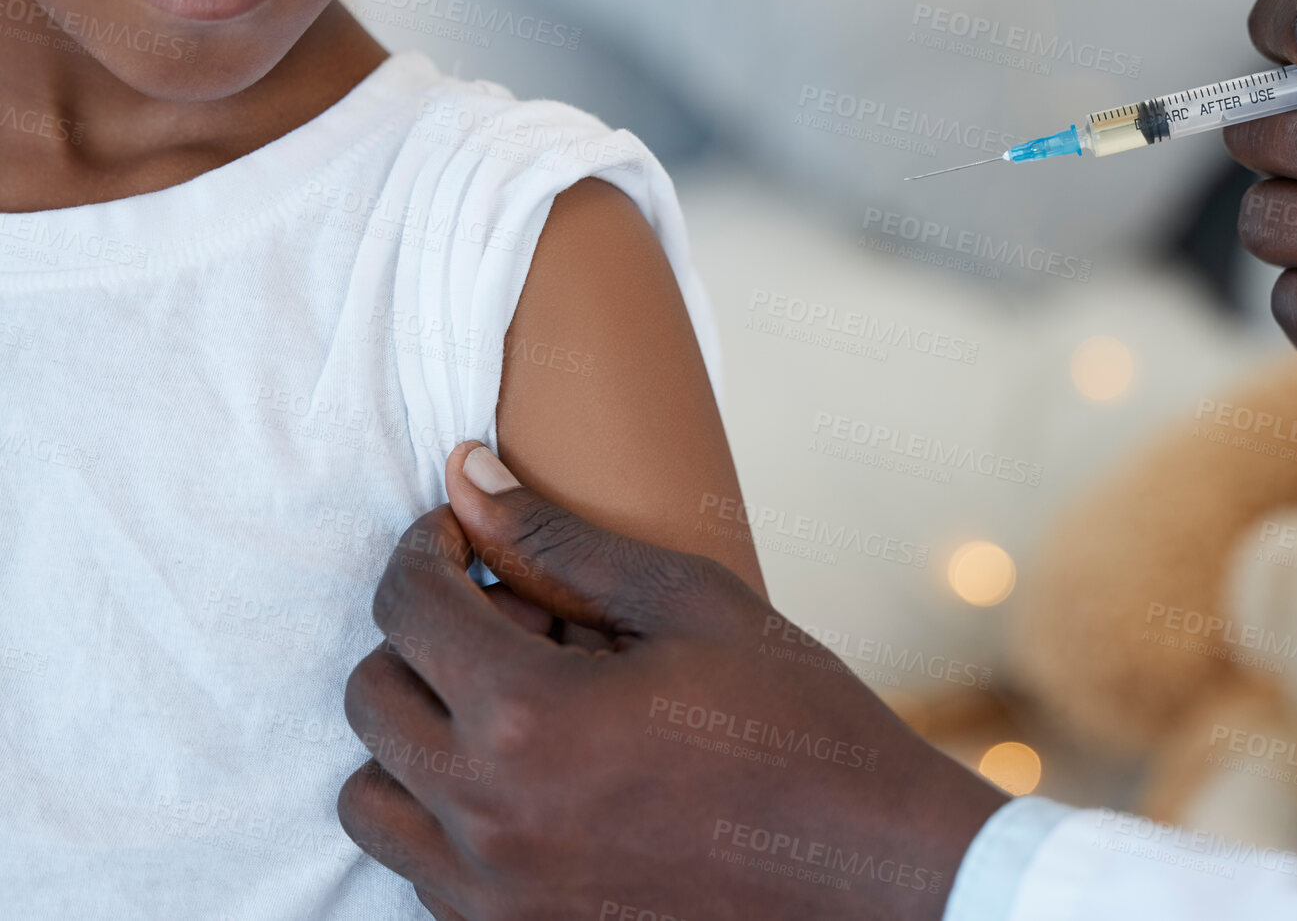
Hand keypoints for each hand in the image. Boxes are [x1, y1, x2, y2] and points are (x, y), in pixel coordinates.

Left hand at [337, 442, 1007, 920]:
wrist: (868, 869)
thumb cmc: (796, 727)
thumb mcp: (690, 606)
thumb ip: (562, 542)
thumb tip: (468, 475)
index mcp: (529, 716)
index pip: (406, 605)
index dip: (425, 549)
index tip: (464, 536)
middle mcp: (488, 814)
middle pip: (372, 697)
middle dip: (422, 636)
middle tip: (512, 621)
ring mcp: (493, 893)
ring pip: (371, 797)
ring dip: (418, 733)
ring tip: (509, 707)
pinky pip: (420, 869)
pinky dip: (444, 813)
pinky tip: (530, 781)